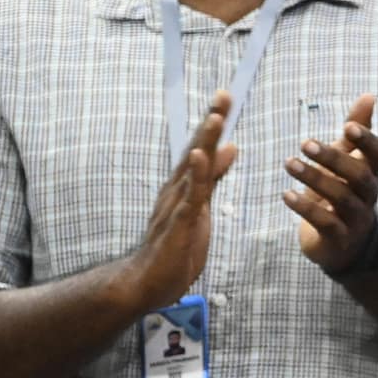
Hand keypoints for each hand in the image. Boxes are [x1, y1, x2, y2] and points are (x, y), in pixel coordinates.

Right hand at [119, 91, 238, 310]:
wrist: (145, 283)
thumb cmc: (175, 247)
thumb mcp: (201, 207)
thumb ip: (213, 178)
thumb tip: (231, 146)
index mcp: (184, 188)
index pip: (200, 150)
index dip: (213, 124)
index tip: (224, 97)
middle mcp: (176, 191)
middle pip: (195, 151)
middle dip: (210, 123)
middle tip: (224, 94)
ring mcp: (175, 207)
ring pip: (192, 170)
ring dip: (204, 143)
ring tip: (216, 118)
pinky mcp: (177, 226)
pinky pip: (189, 199)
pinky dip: (195, 178)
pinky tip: (200, 158)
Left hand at [284, 94, 377, 275]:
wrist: (349, 246)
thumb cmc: (346, 194)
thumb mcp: (351, 161)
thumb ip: (358, 130)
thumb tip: (369, 95)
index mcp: (371, 173)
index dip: (367, 140)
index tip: (347, 126)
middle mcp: (368, 195)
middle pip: (360, 175)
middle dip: (334, 158)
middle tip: (305, 143)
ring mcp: (355, 218)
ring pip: (341, 198)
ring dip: (315, 180)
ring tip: (289, 164)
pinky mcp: (338, 237)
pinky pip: (325, 222)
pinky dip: (306, 208)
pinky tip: (286, 195)